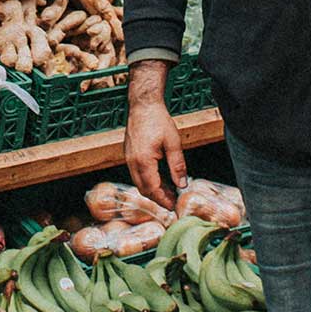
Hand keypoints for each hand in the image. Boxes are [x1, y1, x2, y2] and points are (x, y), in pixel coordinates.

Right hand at [125, 95, 185, 211]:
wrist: (143, 105)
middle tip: (173, 202)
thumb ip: (177, 165)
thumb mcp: (173, 143)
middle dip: (158, 198)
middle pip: (144, 189)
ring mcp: (128, 159)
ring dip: (153, 190)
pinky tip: (160, 179)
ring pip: (139, 183)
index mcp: (143, 161)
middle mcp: (132, 162)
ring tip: (169, 192)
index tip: (174, 206)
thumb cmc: (158, 120)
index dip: (163, 200)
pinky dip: (148, 181)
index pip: (153, 189)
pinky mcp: (129, 155)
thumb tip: (182, 184)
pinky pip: (136, 174)